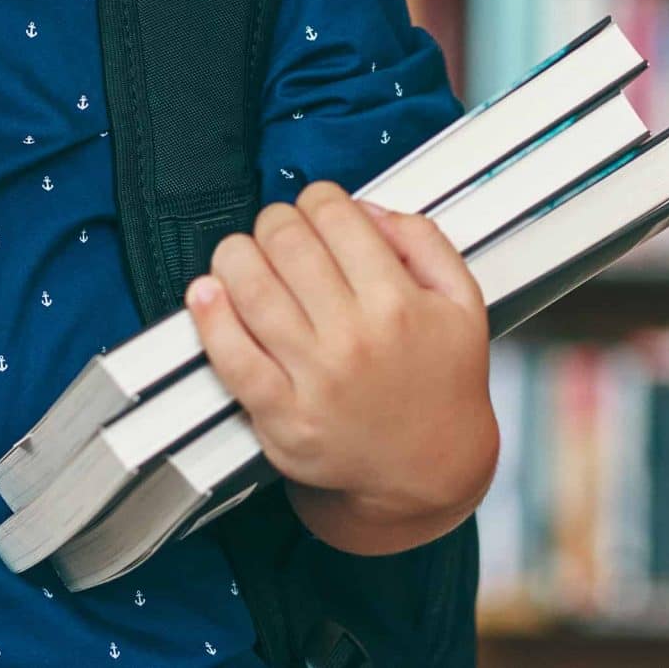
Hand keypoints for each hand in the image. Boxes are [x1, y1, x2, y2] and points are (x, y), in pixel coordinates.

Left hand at [184, 180, 498, 554]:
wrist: (429, 470)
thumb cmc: (442, 383)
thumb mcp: (462, 301)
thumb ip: (423, 241)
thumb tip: (368, 209)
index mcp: (398, 302)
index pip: (336, 217)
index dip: (318, 199)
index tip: (315, 207)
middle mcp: (355, 337)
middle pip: (287, 242)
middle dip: (275, 222)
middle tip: (278, 231)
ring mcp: (315, 378)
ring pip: (251, 287)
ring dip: (235, 255)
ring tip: (240, 255)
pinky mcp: (282, 415)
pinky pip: (232, 356)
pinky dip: (210, 317)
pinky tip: (206, 293)